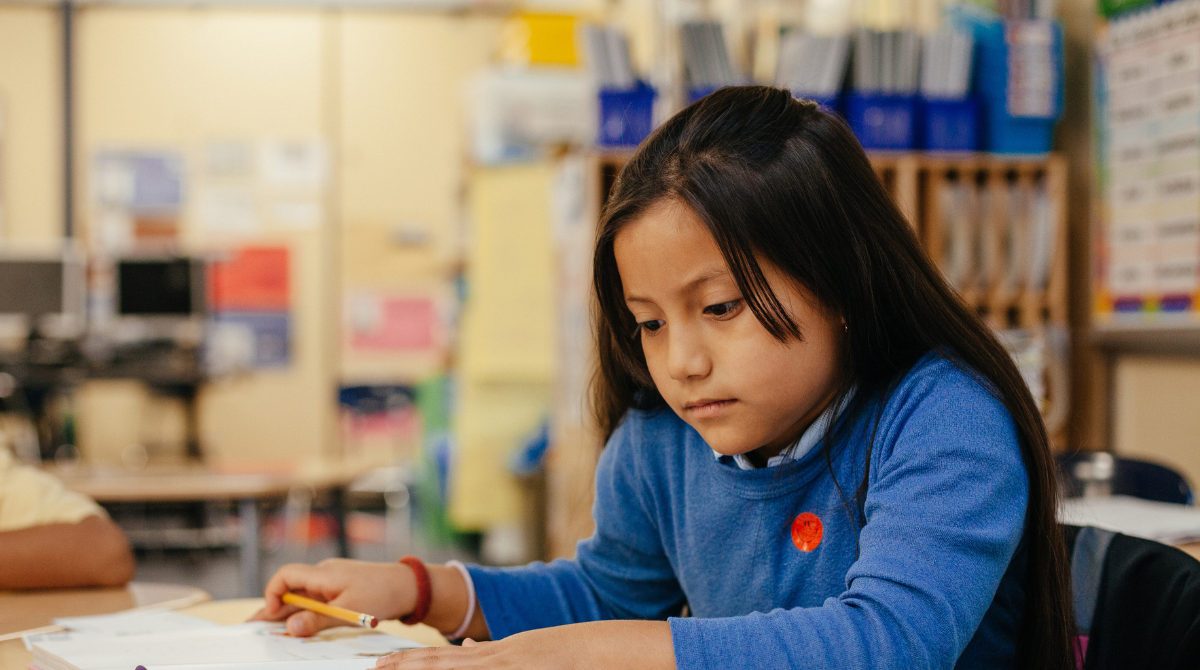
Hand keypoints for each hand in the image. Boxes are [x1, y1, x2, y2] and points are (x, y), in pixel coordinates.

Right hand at [250, 558, 415, 635]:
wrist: (409, 586)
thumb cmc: (381, 594)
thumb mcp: (348, 612)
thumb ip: (318, 620)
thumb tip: (289, 629)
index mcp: (323, 574)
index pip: (286, 576)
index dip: (272, 593)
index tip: (269, 615)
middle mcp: (324, 575)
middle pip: (290, 590)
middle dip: (272, 609)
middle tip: (255, 630)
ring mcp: (332, 582)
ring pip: (302, 597)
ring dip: (288, 614)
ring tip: (270, 632)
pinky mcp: (340, 590)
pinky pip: (315, 601)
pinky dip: (305, 614)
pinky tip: (299, 628)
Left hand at [373, 621, 674, 669]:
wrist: (621, 650)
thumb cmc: (587, 658)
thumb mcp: (540, 653)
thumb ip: (502, 654)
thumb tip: (469, 652)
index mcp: (509, 654)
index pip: (452, 661)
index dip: (417, 662)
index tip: (389, 664)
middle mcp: (507, 659)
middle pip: (447, 666)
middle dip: (409, 668)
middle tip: (377, 668)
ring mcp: (517, 666)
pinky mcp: (527, 668)